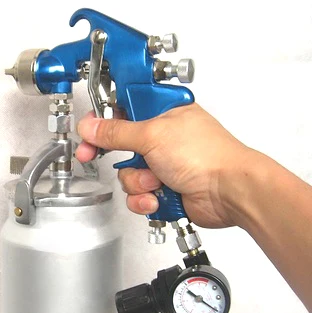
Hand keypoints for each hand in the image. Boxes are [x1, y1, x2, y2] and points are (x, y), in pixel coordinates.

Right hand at [76, 103, 251, 227]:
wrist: (228, 193)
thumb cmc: (206, 156)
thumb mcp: (154, 135)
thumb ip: (117, 132)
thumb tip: (92, 126)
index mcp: (163, 113)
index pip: (124, 109)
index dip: (103, 118)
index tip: (88, 128)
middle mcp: (162, 137)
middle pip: (120, 144)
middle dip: (114, 155)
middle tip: (91, 154)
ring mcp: (163, 164)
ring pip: (128, 174)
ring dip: (138, 181)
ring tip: (156, 180)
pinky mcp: (164, 187)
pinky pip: (138, 194)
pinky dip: (145, 198)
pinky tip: (159, 196)